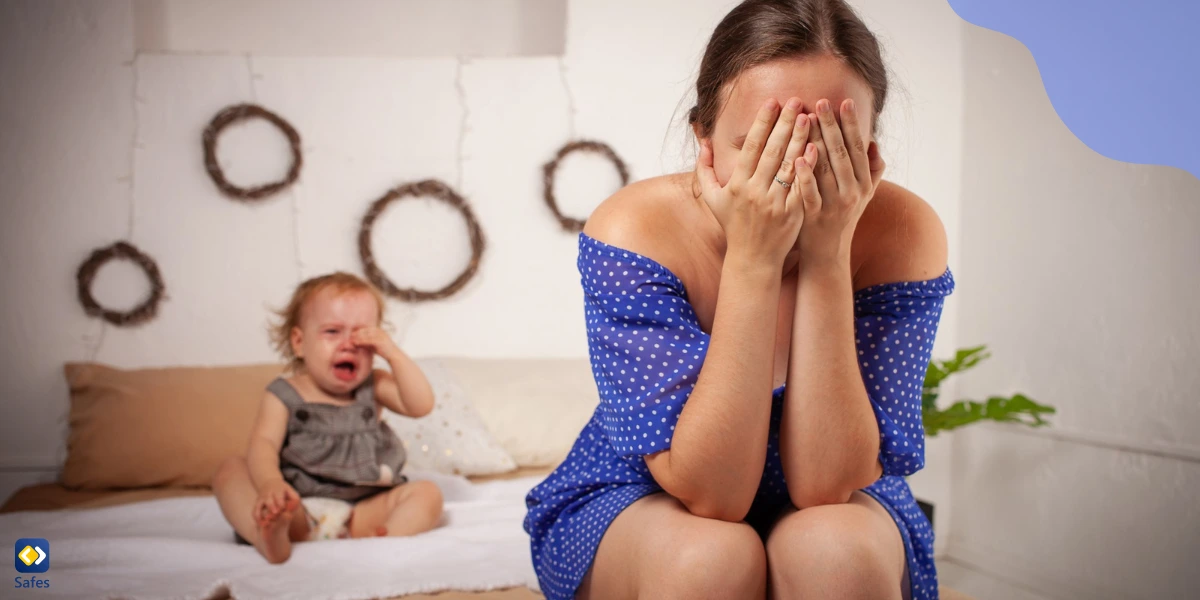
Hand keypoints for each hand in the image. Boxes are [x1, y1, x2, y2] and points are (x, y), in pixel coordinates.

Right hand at [253, 479, 298, 526]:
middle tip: (275, 513)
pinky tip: (262, 525)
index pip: (278, 496)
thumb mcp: (291, 493)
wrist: (270, 483)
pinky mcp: (256, 505)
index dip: (280, 503)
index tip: (282, 508)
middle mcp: (268, 494)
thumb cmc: (284, 492)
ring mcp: (261, 500)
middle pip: (268, 500)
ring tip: (266, 524)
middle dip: (271, 506)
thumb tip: (292, 509)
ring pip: (258, 507)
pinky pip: (254, 512)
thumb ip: (294, 501)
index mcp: (277, 490)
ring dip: (261, 515)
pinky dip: (257, 519)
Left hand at [350, 326, 399, 359]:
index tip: (352, 334)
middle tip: (349, 337)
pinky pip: (367, 340)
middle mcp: (380, 331)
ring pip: (365, 335)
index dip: (358, 331)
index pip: (366, 329)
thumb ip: (367, 342)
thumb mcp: (374, 345)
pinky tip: (355, 343)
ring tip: (350, 340)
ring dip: (357, 337)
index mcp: (379, 330)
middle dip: (356, 333)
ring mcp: (380, 336)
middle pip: (365, 331)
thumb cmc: (384, 351)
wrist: (394, 356)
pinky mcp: (379, 341)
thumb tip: (356, 342)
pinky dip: (360, 341)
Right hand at [696, 97, 818, 268]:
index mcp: (737, 185)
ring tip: (809, 116)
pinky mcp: (791, 213)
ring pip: (788, 164)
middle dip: (784, 123)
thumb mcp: (712, 199)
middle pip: (772, 150)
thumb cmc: (733, 226)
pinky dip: (808, 166)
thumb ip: (704, 170)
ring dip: (800, 138)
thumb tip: (703, 143)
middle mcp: (754, 191)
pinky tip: (816, 148)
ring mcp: (774, 202)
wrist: (752, 259)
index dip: (762, 122)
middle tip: (796, 100)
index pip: (751, 146)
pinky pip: (801, 185)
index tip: (772, 102)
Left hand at [794, 98, 885, 264]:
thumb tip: (874, 143)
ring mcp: (834, 205)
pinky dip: (805, 174)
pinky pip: (810, 192)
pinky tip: (798, 156)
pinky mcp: (815, 216)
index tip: (844, 101)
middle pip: (841, 154)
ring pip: (825, 169)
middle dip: (831, 126)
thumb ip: (872, 170)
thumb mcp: (864, 195)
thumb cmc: (843, 218)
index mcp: (863, 184)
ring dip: (816, 142)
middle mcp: (852, 193)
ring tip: (806, 118)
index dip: (852, 124)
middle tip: (821, 101)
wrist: (828, 254)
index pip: (858, 148)